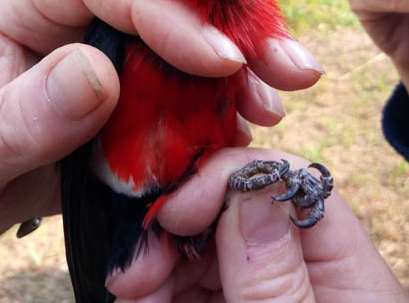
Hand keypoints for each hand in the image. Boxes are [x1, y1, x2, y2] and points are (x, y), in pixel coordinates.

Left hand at [0, 0, 322, 256]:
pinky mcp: (143, 85)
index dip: (170, 11)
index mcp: (33, 3)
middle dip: (234, 26)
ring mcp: (119, 48)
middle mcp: (83, 14)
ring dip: (247, 61)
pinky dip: (233, 97)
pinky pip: (197, 80)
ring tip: (282, 96)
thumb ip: (20, 119)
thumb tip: (95, 75)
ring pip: (194, 33)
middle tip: (291, 65)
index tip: (221, 60)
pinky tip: (254, 122)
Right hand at [108, 148, 407, 302]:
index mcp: (340, 259)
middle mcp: (299, 258)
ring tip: (127, 282)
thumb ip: (278, 277)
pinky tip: (135, 289)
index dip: (221, 178)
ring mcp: (260, 279)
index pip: (280, 178)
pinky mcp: (230, 296)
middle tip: (135, 260)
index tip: (173, 209)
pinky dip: (156, 281)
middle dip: (175, 220)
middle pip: (231, 205)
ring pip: (200, 240)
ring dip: (156, 253)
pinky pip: (189, 277)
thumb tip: (248, 188)